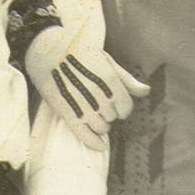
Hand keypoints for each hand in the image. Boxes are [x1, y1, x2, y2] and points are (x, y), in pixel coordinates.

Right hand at [25, 27, 149, 149]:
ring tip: (94, 113)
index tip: (116, 104)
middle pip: (113, 117)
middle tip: (99, 103)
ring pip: (101, 128)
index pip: (126, 107)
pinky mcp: (67, 113)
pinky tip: (100, 146)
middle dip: (110, 112)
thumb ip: (126, 79)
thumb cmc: (80, 53)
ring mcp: (83, 104)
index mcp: (109, 79)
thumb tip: (146, 91)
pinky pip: (84, 135)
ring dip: (101, 125)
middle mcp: (98, 94)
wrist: (48, 49)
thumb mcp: (106, 60)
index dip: (122, 107)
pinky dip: (94, 143)